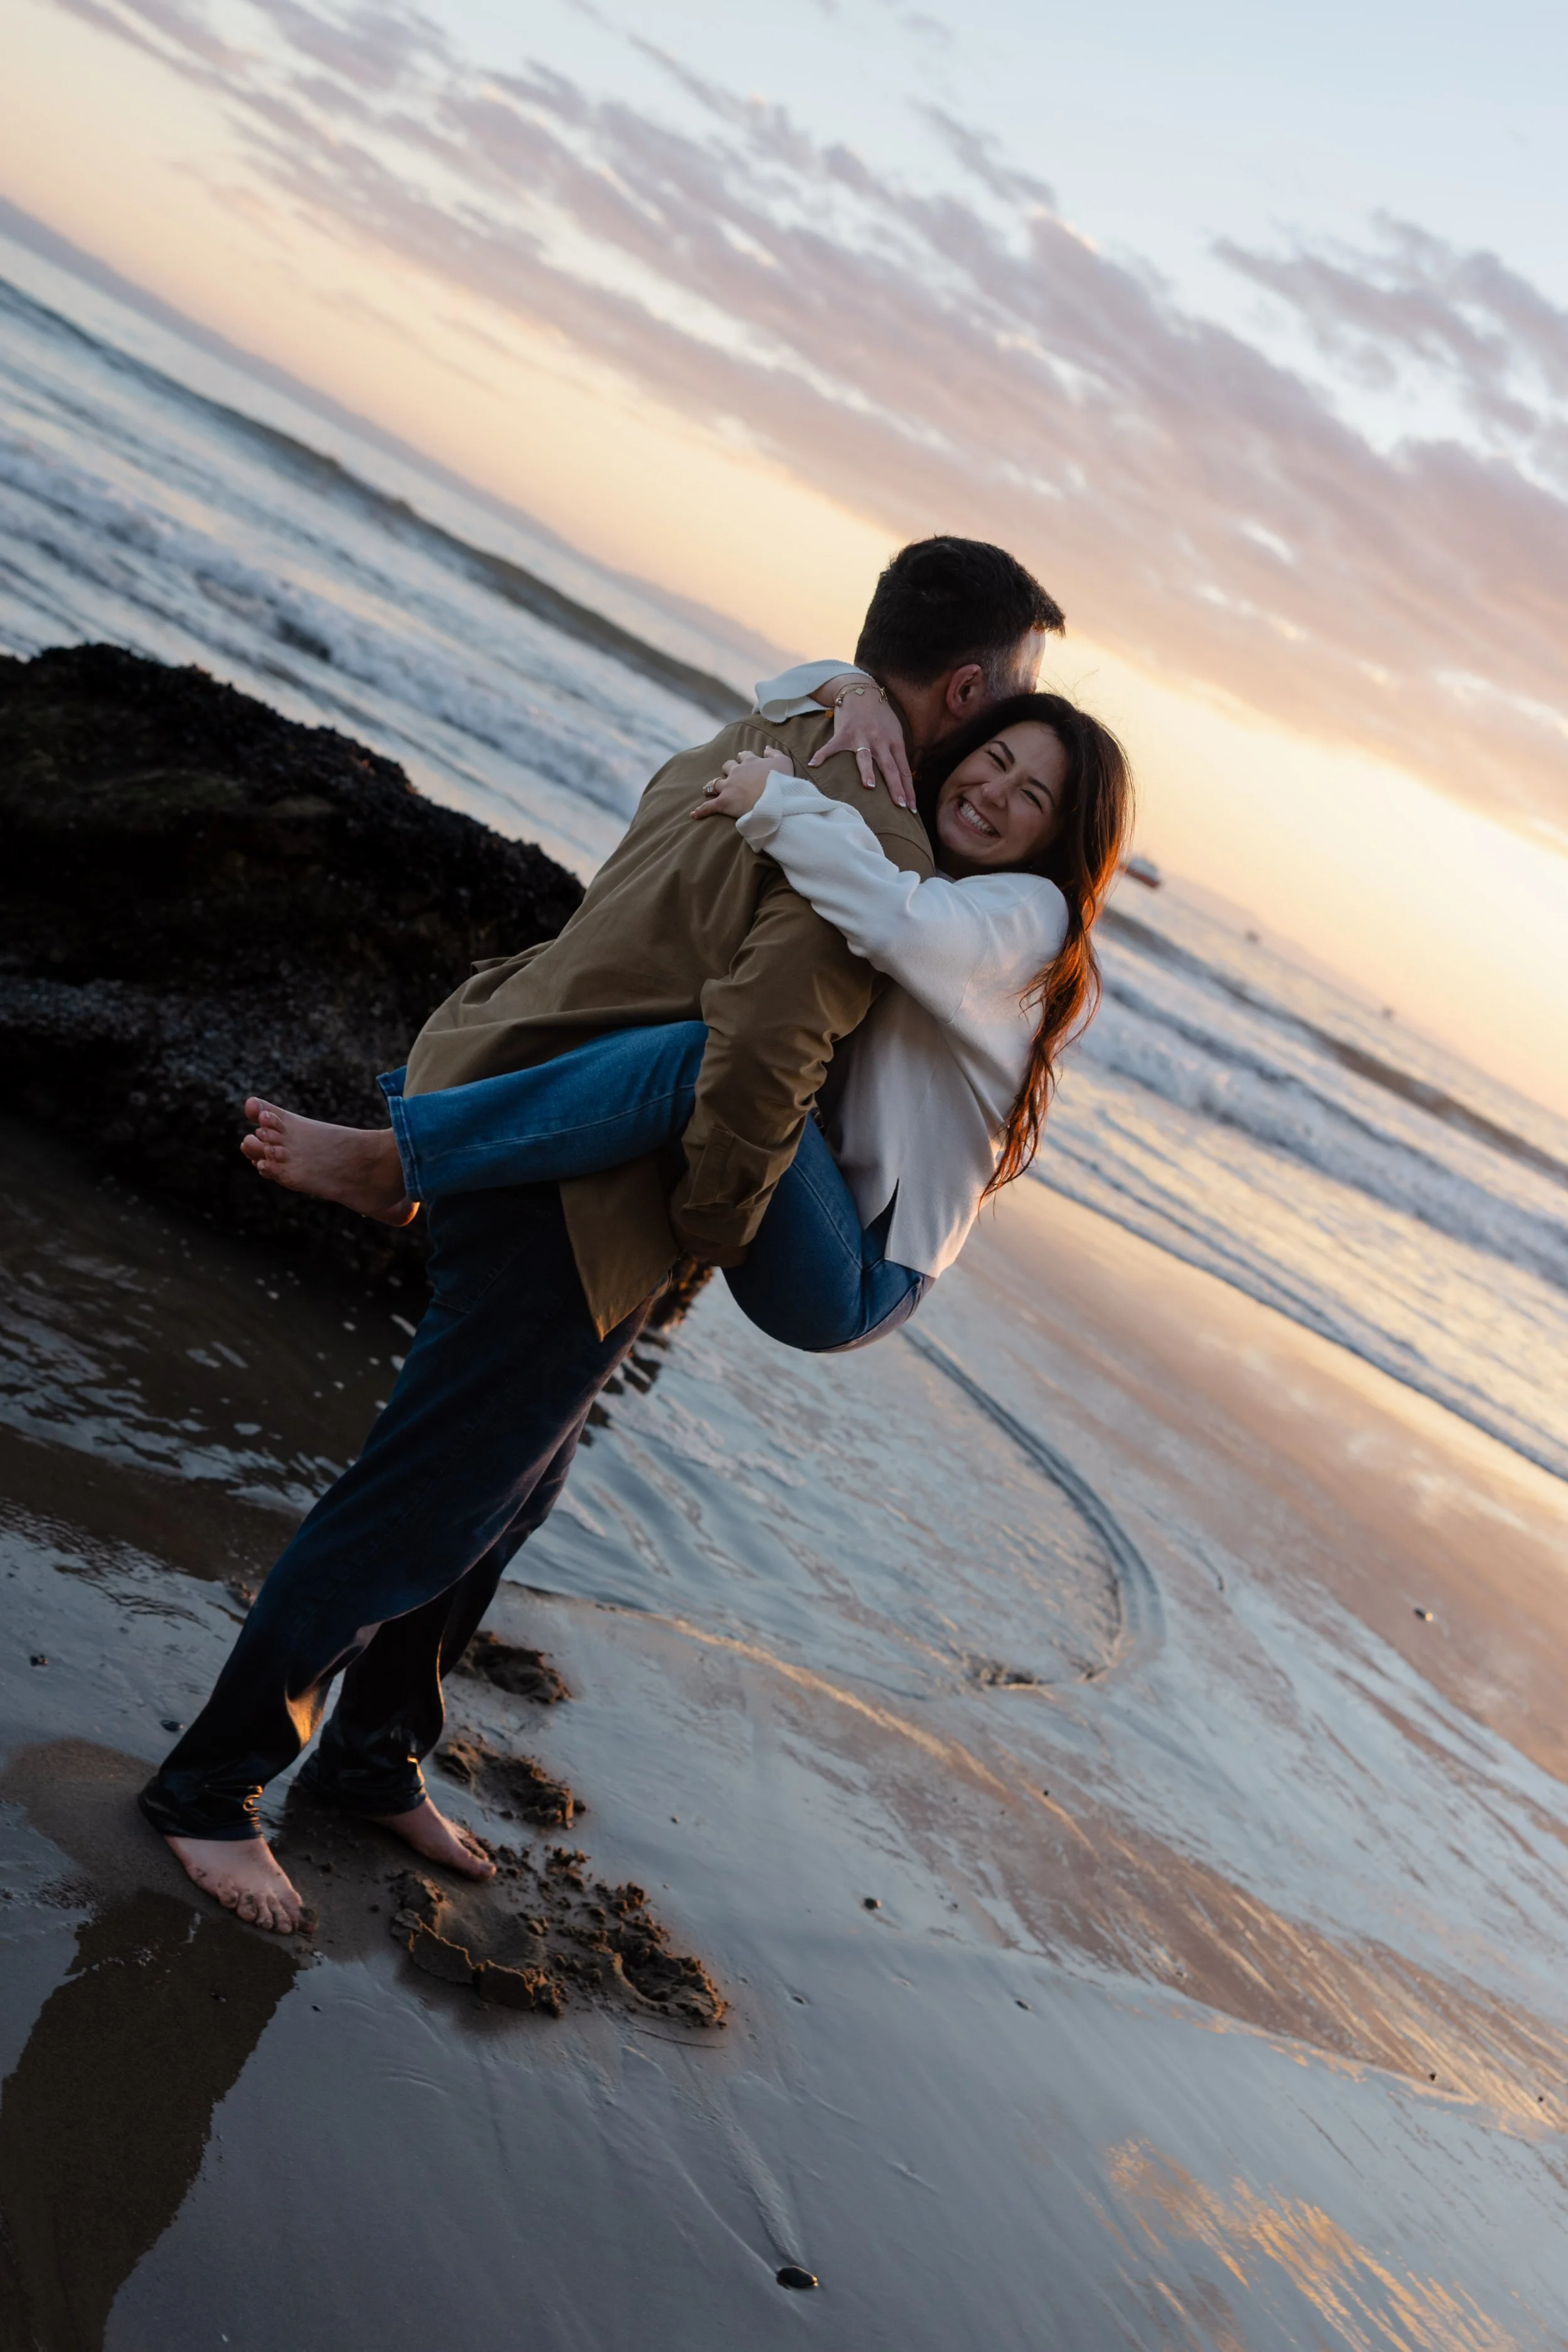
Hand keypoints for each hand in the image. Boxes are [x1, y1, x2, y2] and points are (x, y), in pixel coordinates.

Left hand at [691, 746, 792, 821]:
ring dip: (711, 786)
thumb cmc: (782, 781)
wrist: (775, 798)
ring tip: (708, 789)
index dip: (743, 758)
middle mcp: (737, 772)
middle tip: (728, 776)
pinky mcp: (724, 802)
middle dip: (727, 770)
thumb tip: (766, 748)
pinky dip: (701, 810)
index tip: (743, 759)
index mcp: (751, 762)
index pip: (744, 756)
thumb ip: (774, 753)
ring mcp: (729, 787)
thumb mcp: (784, 762)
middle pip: (727, 766)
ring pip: (715, 783)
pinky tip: (694, 814)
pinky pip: (709, 806)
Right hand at [808, 675, 915, 808]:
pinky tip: (814, 764)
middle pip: (889, 767)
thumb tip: (903, 776)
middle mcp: (880, 741)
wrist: (861, 691)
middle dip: (895, 787)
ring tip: (869, 786)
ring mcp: (861, 737)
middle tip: (900, 804)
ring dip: (867, 771)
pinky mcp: (843, 733)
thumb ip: (896, 752)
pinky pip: (832, 747)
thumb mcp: (894, 732)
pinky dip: (822, 755)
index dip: (908, 788)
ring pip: (865, 757)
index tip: (912, 807)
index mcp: (894, 742)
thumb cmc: (879, 715)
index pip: (904, 769)